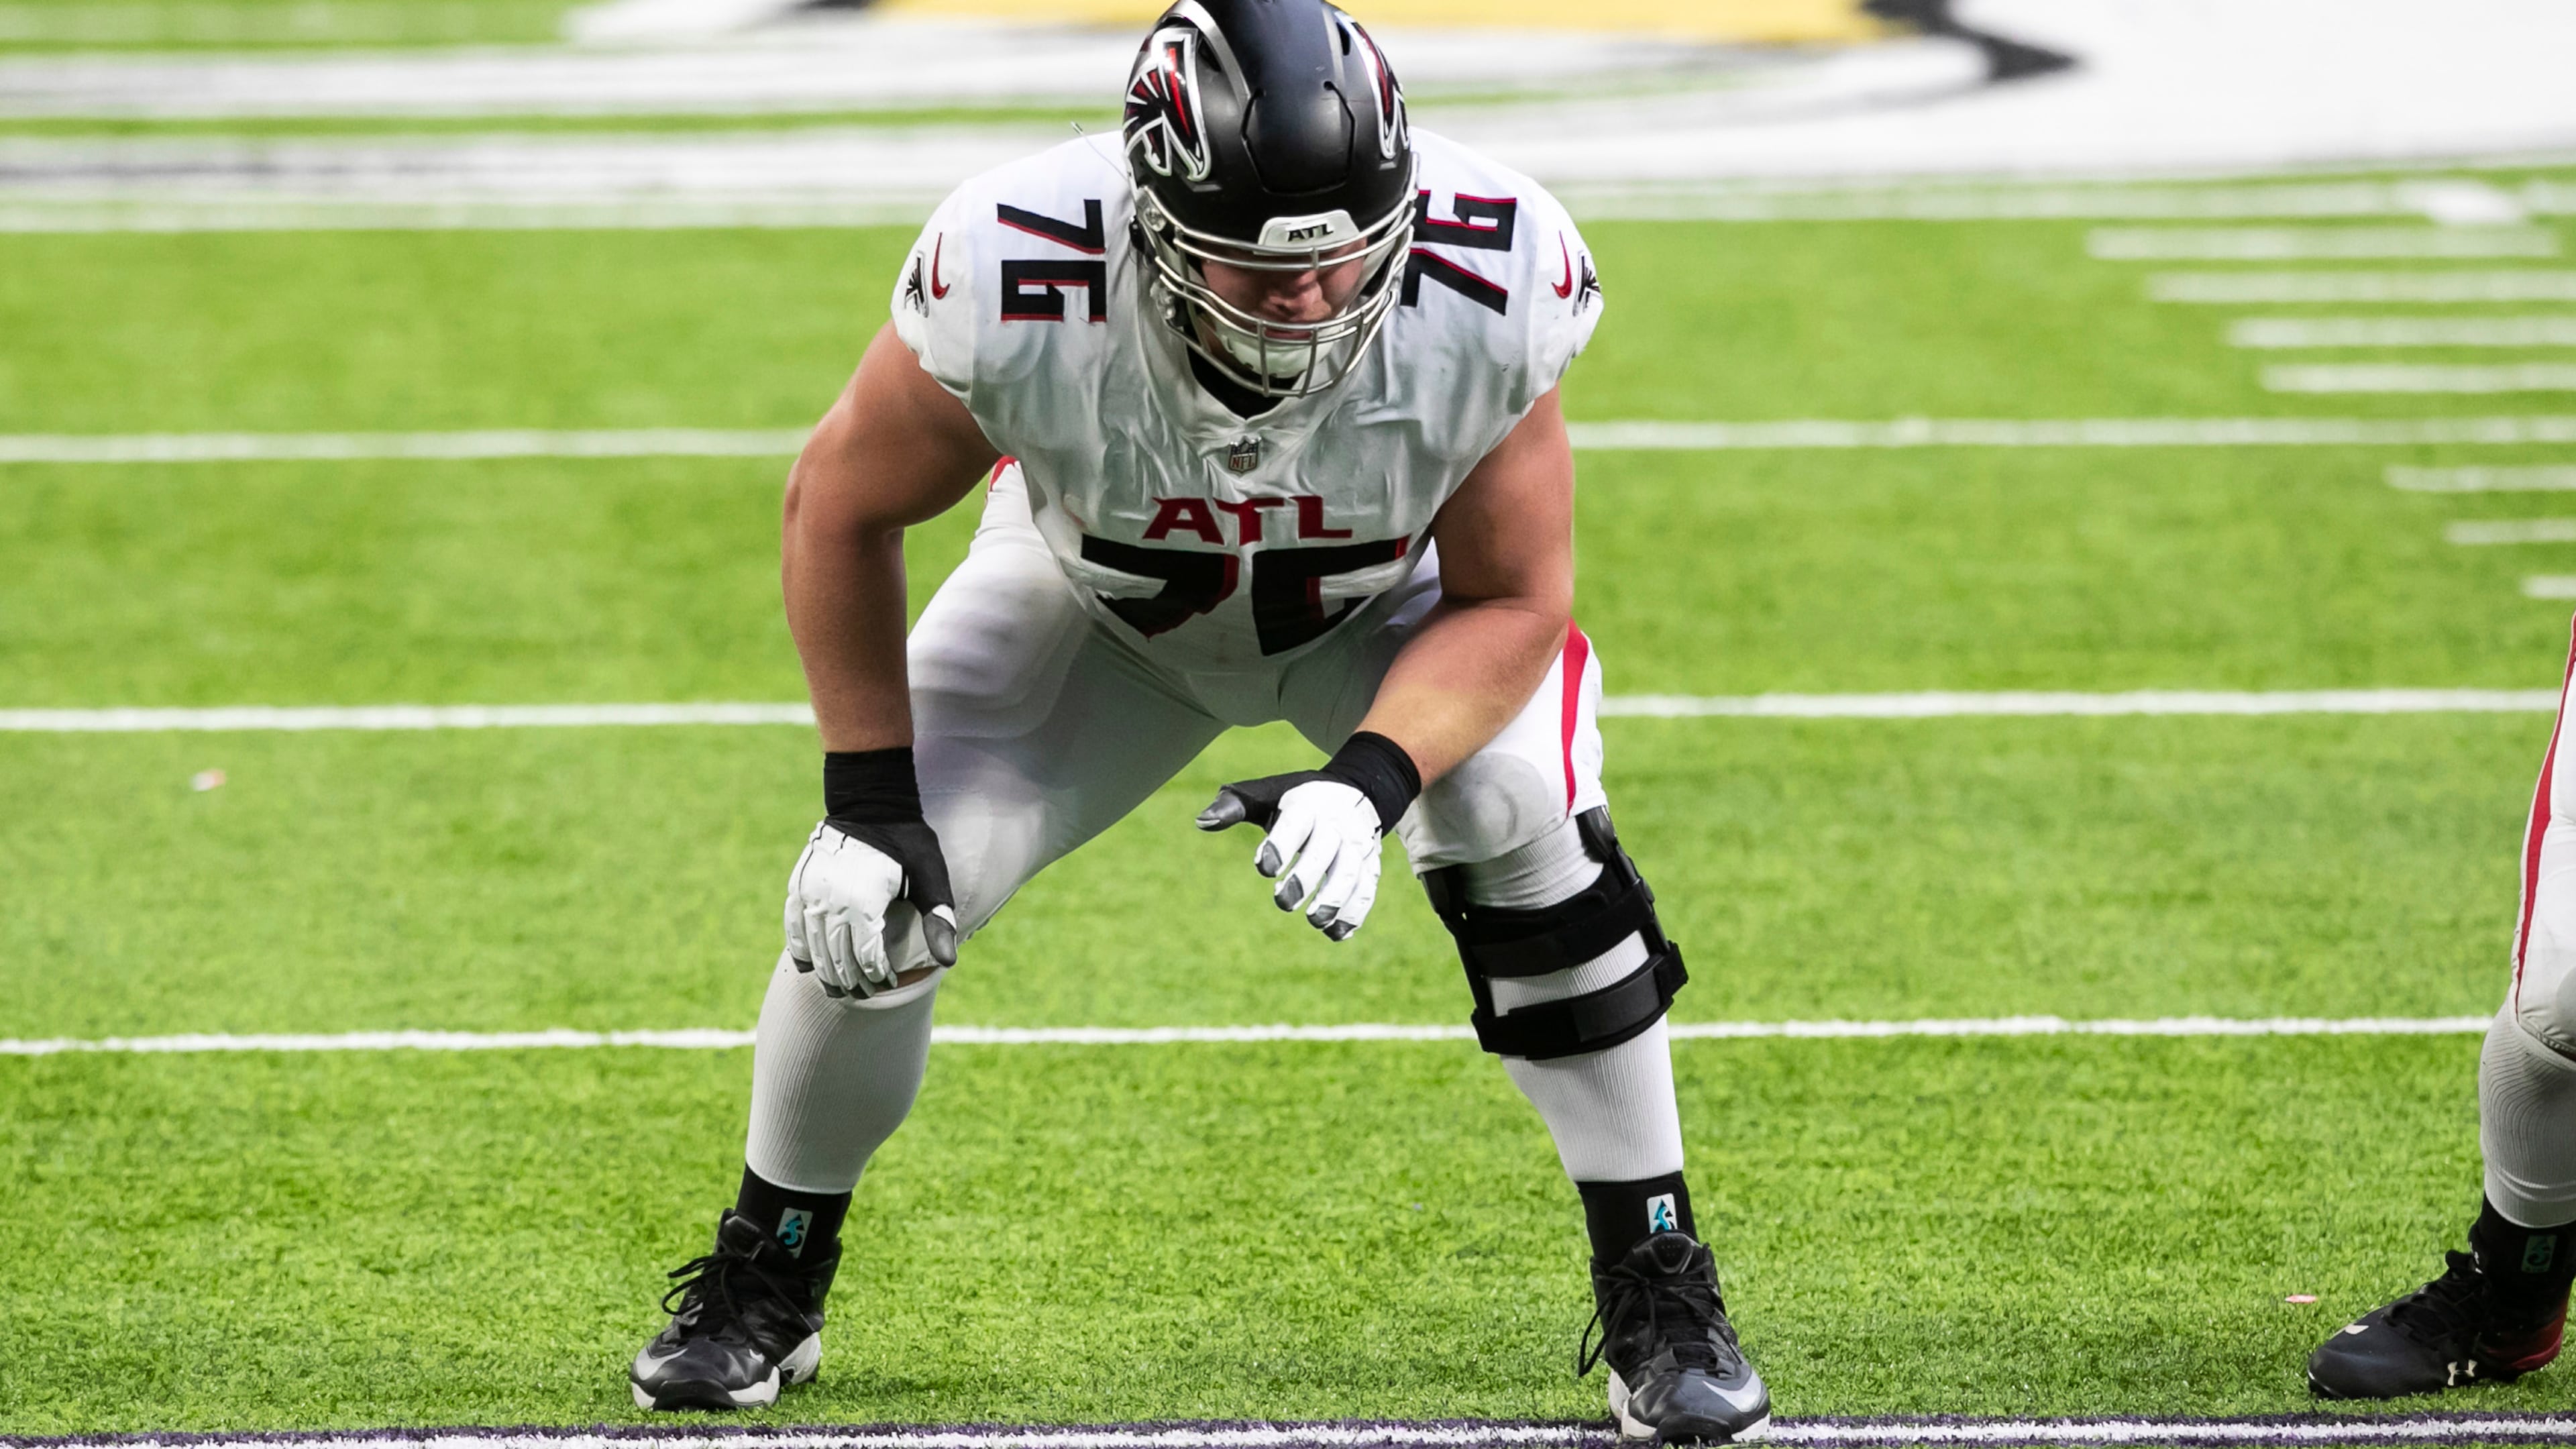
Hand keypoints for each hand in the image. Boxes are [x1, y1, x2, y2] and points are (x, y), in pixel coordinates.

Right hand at [783, 819, 958, 996]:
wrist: (869, 802)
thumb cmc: (907, 841)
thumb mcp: (930, 877)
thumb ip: (937, 919)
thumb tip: (949, 962)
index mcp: (864, 904)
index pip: (867, 958)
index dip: (878, 976)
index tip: (890, 984)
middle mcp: (831, 903)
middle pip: (838, 960)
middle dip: (853, 982)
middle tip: (866, 993)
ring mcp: (810, 895)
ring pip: (814, 950)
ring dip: (827, 974)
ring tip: (840, 989)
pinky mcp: (798, 887)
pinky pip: (794, 929)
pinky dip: (802, 951)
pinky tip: (810, 966)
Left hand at [1198, 774, 1383, 941]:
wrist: (1356, 792)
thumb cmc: (1297, 799)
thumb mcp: (1266, 794)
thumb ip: (1233, 806)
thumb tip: (1201, 822)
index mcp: (1307, 804)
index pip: (1295, 824)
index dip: (1280, 846)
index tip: (1265, 868)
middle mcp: (1337, 824)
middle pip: (1326, 851)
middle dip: (1306, 879)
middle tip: (1283, 901)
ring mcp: (1358, 846)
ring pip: (1353, 875)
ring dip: (1335, 901)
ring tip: (1314, 921)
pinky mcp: (1371, 866)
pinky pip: (1368, 891)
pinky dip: (1354, 914)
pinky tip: (1335, 934)